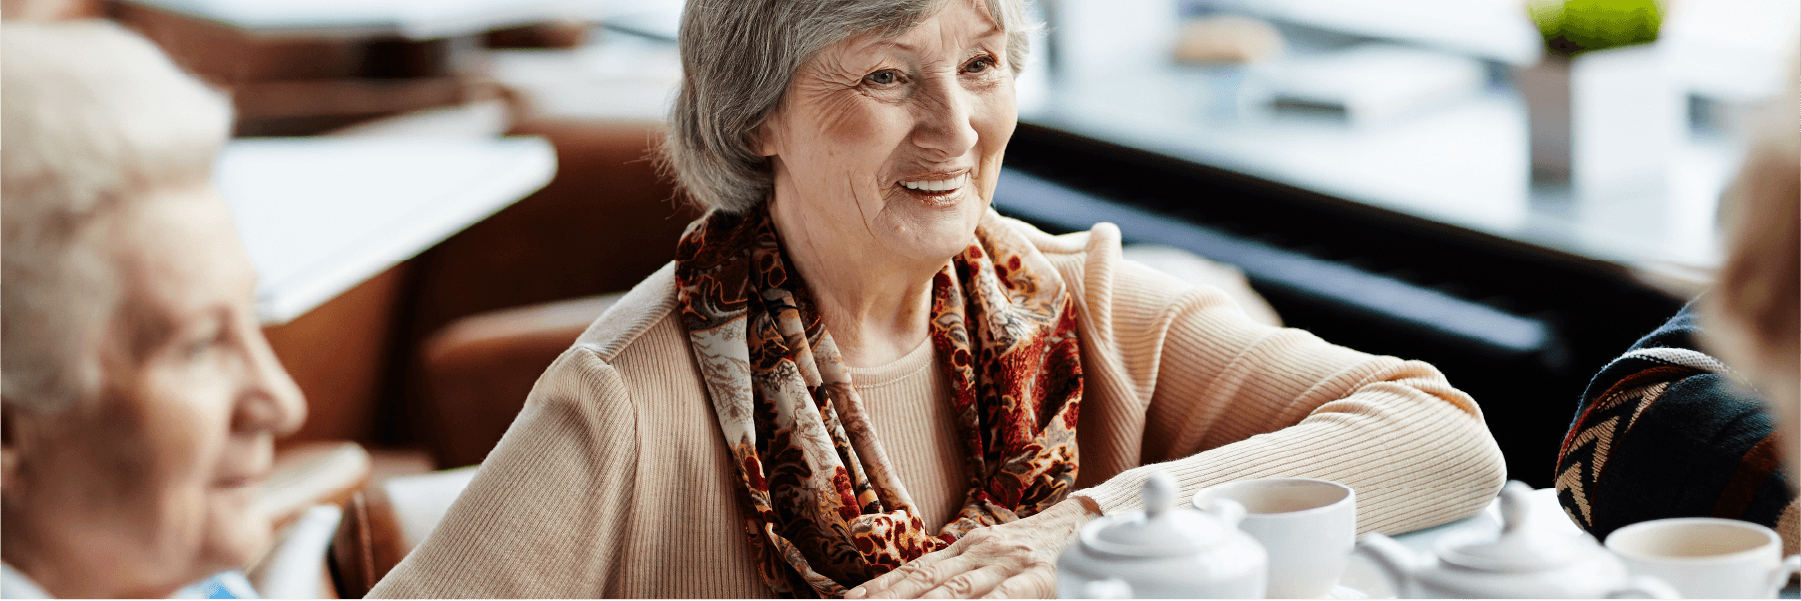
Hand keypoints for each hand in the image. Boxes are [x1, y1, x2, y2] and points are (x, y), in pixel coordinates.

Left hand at [844, 497, 1102, 598]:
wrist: (1084, 522)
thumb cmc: (1032, 548)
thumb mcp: (989, 556)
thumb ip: (957, 575)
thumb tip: (918, 593)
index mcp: (963, 547)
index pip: (912, 572)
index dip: (879, 589)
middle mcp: (977, 550)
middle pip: (923, 582)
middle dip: (887, 600)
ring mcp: (1005, 562)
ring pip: (955, 590)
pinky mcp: (1035, 576)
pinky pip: (1004, 596)